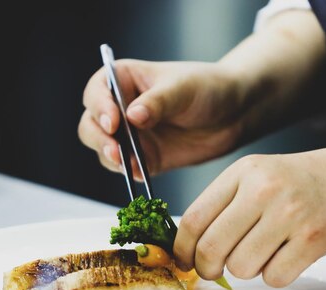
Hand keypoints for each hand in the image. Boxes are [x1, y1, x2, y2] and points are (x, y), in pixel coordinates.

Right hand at [78, 59, 244, 178]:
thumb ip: (157, 102)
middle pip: (91, 124)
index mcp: (124, 80)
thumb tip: (132, 116)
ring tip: (126, 162)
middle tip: (115, 149)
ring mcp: (131, 136)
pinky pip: (126, 169)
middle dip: (98, 138)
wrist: (234, 114)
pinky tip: (140, 172)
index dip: (99, 107)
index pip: (97, 92)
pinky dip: (129, 173)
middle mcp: (121, 108)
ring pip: (104, 149)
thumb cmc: (208, 88)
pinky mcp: (144, 158)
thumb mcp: (183, 89)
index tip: (113, 121)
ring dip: (110, 158)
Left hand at [173, 149, 325, 287]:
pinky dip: (277, 276)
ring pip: (241, 267)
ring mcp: (290, 213)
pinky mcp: (314, 238)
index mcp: (243, 172)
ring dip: (248, 270)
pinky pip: (275, 277)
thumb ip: (225, 204)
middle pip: (211, 248)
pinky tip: (287, 256)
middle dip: (207, 269)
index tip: (184, 261)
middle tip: (214, 270)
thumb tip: (190, 245)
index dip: (182, 249)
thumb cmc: (309, 181)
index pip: (194, 218)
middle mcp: (263, 189)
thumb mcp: (260, 176)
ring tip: (266, 252)